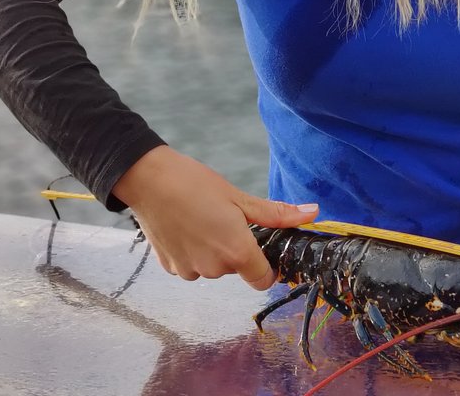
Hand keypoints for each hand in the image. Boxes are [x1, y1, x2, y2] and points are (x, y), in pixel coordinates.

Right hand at [112, 145, 317, 289]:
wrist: (147, 180)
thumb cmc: (194, 184)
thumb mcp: (239, 197)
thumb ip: (276, 213)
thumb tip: (313, 213)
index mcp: (236, 252)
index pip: (263, 279)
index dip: (267, 266)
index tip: (262, 247)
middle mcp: (214, 269)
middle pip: (236, 268)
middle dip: (236, 249)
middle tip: (225, 218)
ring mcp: (190, 271)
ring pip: (212, 267)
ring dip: (212, 250)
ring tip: (201, 219)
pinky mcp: (170, 267)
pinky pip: (191, 265)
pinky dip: (191, 250)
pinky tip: (184, 226)